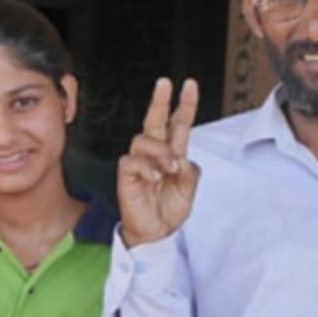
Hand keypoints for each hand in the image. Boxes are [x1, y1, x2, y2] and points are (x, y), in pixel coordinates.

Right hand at [117, 77, 200, 247]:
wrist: (156, 233)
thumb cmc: (170, 210)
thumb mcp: (189, 191)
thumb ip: (190, 173)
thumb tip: (181, 159)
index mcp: (173, 153)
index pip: (178, 123)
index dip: (184, 104)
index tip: (190, 85)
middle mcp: (155, 154)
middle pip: (155, 120)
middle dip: (160, 100)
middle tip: (165, 83)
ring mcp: (139, 163)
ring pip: (144, 140)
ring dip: (160, 151)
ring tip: (169, 169)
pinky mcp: (126, 176)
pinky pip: (131, 161)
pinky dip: (145, 166)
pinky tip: (155, 177)